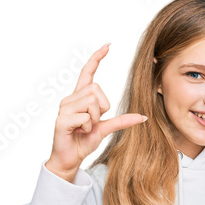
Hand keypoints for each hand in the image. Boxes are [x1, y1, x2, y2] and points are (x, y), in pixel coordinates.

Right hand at [45, 43, 146, 181]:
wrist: (70, 159)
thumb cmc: (84, 141)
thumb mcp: (105, 129)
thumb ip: (122, 121)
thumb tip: (143, 116)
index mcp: (79, 98)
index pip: (87, 73)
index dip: (96, 59)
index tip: (107, 46)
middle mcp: (70, 99)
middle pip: (96, 89)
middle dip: (102, 108)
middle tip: (93, 122)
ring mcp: (64, 108)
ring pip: (92, 102)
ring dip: (95, 119)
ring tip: (85, 128)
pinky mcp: (61, 120)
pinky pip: (85, 117)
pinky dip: (88, 127)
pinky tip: (79, 132)